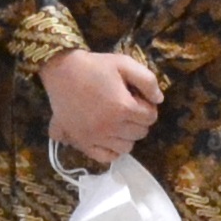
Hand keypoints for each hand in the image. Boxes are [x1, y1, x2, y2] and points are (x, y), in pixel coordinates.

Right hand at [41, 47, 164, 164]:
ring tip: (117, 121)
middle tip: (127, 108)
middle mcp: (111, 126)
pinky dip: (111, 150)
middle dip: (138, 120)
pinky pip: (106, 157)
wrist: (62, 71)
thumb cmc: (94, 66)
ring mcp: (96, 137)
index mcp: (123, 107)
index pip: (150, 117)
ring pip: (126, 147)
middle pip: (140, 133)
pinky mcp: (82, 142)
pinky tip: (108, 137)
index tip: (137, 99)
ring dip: (126, 136)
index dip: (147, 107)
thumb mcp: (124, 63)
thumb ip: (147, 80)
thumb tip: (159, 100)